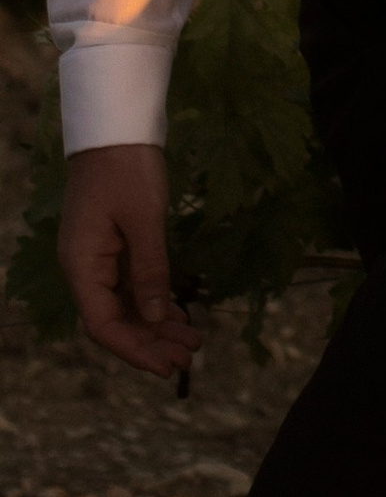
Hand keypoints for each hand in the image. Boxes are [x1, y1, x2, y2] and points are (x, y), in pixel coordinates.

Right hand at [60, 145, 202, 379]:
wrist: (116, 129)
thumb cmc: (128, 169)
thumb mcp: (145, 220)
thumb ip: (150, 270)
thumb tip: (154, 318)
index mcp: (81, 265)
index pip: (103, 325)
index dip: (134, 349)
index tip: (167, 366)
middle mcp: (84, 267)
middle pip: (115, 319)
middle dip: (151, 341)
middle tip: (190, 358)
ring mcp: (98, 257)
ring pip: (125, 304)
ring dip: (156, 324)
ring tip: (193, 340)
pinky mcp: (112, 246)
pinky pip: (130, 284)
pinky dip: (154, 300)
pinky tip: (179, 312)